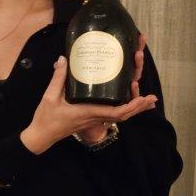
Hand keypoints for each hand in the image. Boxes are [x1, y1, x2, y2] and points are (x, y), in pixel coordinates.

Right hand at [21, 55, 157, 153]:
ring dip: (135, 109)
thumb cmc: (46, 118)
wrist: (42, 136)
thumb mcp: (50, 97)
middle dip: (139, 106)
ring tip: (148, 100)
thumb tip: (64, 59)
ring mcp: (95, 119)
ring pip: (120, 116)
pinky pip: (113, 115)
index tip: (144, 98)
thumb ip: (58, 78)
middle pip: (124, 115)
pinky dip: (125, 110)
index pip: (116, 112)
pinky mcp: (92, 118)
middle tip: (153, 98)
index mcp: (89, 112)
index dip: (132, 106)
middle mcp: (96, 117)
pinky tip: (130, 103)